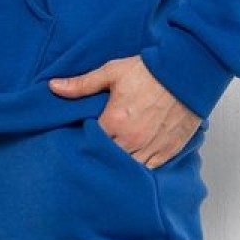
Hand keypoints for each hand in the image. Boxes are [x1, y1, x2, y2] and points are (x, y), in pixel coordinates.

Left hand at [48, 57, 201, 167]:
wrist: (187, 71)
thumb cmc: (150, 70)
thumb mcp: (112, 72)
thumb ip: (82, 85)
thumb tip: (53, 87)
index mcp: (115, 122)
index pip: (90, 142)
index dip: (86, 140)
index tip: (85, 135)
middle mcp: (132, 139)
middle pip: (108, 158)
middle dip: (102, 154)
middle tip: (99, 147)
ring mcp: (151, 147)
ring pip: (129, 167)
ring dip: (122, 162)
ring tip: (118, 153)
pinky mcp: (168, 150)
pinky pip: (150, 169)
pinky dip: (142, 165)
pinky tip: (136, 157)